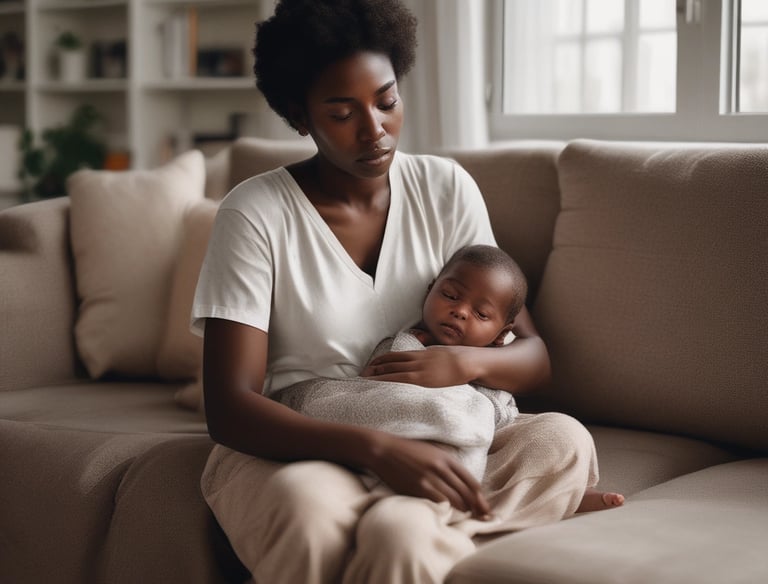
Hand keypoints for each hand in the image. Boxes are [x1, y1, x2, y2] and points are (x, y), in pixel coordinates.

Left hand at [361, 346, 475, 386]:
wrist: (468, 361)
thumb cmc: (460, 359)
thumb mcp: (441, 353)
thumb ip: (431, 355)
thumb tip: (427, 356)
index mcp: (421, 353)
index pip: (396, 355)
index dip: (382, 359)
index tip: (373, 364)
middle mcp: (417, 360)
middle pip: (391, 362)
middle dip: (375, 368)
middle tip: (363, 374)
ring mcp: (419, 369)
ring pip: (393, 370)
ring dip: (378, 375)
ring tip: (366, 381)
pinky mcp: (423, 380)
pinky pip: (401, 379)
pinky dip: (388, 381)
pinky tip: (380, 385)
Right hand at [368, 433, 490, 518]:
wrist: (384, 450)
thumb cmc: (408, 451)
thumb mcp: (432, 450)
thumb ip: (446, 463)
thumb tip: (460, 481)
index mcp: (446, 458)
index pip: (470, 480)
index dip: (479, 495)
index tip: (483, 504)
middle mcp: (440, 468)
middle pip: (466, 492)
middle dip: (476, 506)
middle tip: (482, 515)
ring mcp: (429, 479)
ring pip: (454, 499)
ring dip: (463, 509)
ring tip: (466, 515)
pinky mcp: (418, 488)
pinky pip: (438, 503)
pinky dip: (446, 510)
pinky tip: (449, 514)